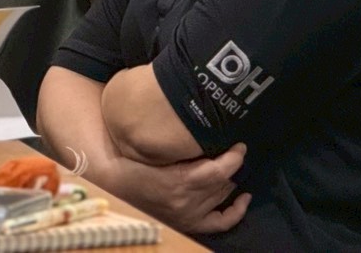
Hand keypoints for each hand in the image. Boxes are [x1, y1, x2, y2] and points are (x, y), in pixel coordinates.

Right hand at [108, 143, 250, 234]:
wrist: (116, 184)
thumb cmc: (133, 161)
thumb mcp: (155, 150)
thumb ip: (180, 147)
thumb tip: (208, 137)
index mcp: (177, 181)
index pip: (217, 171)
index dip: (234, 158)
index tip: (239, 145)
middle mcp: (186, 201)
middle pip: (222, 182)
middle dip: (231, 165)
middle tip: (234, 150)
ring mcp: (188, 214)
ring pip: (221, 195)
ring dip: (229, 179)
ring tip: (231, 165)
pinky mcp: (189, 223)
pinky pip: (221, 221)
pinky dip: (236, 211)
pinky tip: (244, 197)